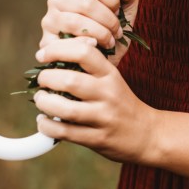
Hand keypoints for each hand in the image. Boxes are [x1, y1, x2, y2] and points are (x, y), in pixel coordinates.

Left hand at [33, 35, 157, 162]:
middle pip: (70, 80)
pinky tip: (44, 121)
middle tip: (41, 80)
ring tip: (41, 99)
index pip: (84, 52)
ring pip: (65, 109)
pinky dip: (47, 126)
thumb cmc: (121, 103)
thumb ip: (88, 69)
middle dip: (46, 78)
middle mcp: (108, 93)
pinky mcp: (97, 139)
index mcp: (110, 74)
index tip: (42, 55)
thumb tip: (52, 57)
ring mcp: (103, 117)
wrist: (148, 134)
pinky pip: (64, 132)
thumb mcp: (112, 80)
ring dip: (44, 103)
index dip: (57, 49)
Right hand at [39, 0, 138, 62]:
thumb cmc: (111, 31)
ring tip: (110, 41)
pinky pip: (66, 42)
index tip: (118, 10)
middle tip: (117, 31)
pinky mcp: (46, 42)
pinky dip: (86, 45)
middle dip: (109, 20)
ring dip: (100, 34)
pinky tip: (96, 48)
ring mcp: (50, 20)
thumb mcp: (127, 8)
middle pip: (86, 3)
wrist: (100, 63)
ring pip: (76, 22)